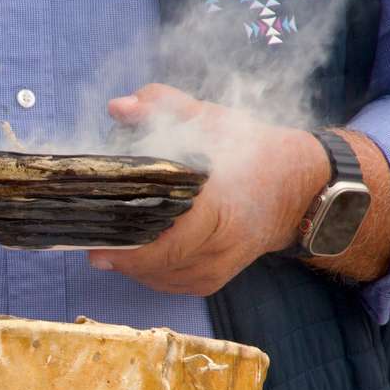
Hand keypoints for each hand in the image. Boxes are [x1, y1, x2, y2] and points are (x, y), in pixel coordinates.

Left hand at [87, 84, 329, 295]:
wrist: (298, 190)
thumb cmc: (253, 152)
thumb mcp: (212, 119)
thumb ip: (163, 106)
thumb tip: (119, 107)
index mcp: (220, 209)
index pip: (168, 242)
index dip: (129, 247)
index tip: (97, 240)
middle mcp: (220, 247)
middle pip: (155, 263)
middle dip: (120, 252)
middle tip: (91, 236)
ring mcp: (216, 270)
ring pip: (157, 277)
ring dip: (130, 262)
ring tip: (110, 238)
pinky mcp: (211, 282)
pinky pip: (167, 282)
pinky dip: (147, 268)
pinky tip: (135, 249)